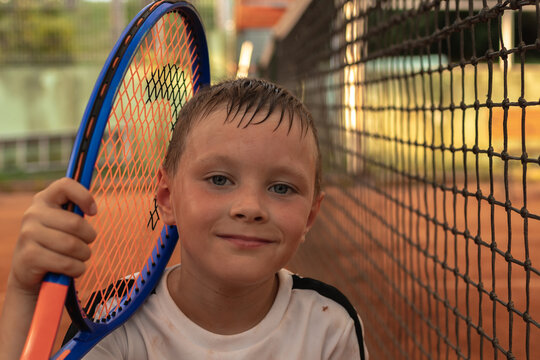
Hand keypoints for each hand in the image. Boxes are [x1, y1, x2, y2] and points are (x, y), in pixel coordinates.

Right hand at [9, 177, 97, 294]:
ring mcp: (28, 234)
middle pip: (75, 223)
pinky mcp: (29, 256)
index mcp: (44, 199)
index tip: (93, 212)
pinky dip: (77, 269)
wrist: (28, 270)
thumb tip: (92, 208)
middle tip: (87, 243)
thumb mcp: (62, 222)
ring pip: (72, 245)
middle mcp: (33, 213)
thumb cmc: (55, 242)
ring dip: (84, 255)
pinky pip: (66, 263)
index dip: (85, 196)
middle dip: (89, 237)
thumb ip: (75, 212)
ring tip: (80, 257)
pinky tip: (73, 269)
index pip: (65, 185)